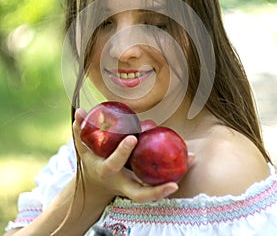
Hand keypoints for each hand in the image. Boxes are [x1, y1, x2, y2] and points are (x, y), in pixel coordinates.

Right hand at [73, 108, 194, 202]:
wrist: (96, 186)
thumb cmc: (91, 163)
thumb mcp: (83, 148)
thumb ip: (80, 130)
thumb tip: (80, 110)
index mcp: (107, 172)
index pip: (114, 163)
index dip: (122, 152)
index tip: (132, 137)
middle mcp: (122, 183)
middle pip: (139, 193)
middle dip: (155, 190)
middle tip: (174, 182)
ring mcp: (133, 188)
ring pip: (154, 191)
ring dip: (173, 181)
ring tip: (191, 161)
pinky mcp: (143, 186)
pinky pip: (159, 183)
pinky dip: (176, 173)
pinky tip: (190, 158)